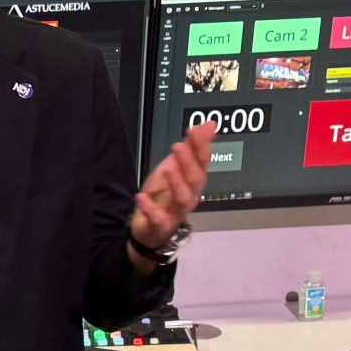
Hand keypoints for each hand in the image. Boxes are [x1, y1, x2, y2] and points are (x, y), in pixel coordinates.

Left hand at [130, 119, 212, 253]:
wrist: (148, 226)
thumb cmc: (164, 194)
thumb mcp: (173, 166)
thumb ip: (191, 146)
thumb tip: (210, 123)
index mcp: (193, 180)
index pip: (202, 162)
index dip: (200, 147)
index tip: (193, 130)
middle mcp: (190, 195)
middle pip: (196, 180)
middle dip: (189, 162)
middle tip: (178, 146)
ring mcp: (177, 212)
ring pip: (183, 199)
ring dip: (177, 183)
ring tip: (167, 170)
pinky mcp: (161, 225)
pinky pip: (158, 218)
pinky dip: (150, 208)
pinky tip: (140, 197)